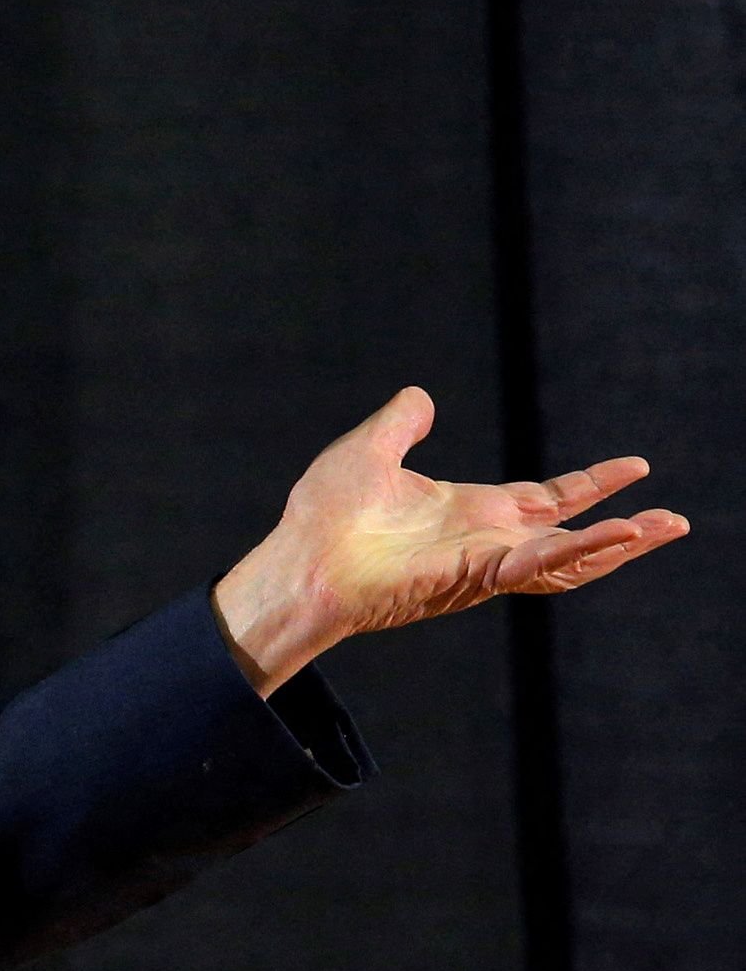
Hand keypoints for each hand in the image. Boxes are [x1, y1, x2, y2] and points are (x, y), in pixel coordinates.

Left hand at [213, 387, 688, 693]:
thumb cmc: (321, 517)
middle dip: (624, 529)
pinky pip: (538, 565)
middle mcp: (484, 539)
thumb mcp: (369, 449)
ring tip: (666, 527)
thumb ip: (401, 423)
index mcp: (469, 510)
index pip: (547, 497)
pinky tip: (620, 536)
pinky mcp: (473, 577)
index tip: (635, 467)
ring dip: (617, 544)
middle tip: (673, 520)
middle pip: (572, 533)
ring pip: (567, 557)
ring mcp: (482, 562)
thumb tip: (419, 394)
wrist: (297, 562)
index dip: (591, 484)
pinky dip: (581, 551)